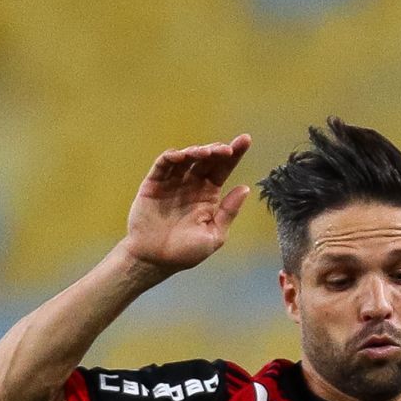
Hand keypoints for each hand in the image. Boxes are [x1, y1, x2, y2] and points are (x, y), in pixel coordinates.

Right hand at [122, 135, 252, 274]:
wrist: (154, 260)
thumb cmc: (186, 252)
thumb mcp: (215, 235)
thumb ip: (228, 212)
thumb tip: (245, 188)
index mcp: (209, 195)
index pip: (224, 169)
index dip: (235, 154)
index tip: (246, 139)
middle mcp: (192, 185)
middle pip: (207, 160)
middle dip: (217, 151)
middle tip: (225, 149)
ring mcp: (172, 183)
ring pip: (186, 159)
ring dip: (197, 152)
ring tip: (206, 153)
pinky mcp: (154, 184)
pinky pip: (163, 165)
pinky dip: (172, 157)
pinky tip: (183, 156)